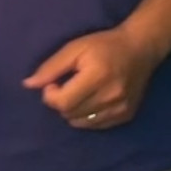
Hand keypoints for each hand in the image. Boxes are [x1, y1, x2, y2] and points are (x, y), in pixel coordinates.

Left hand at [23, 27, 162, 130]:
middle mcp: (110, 96)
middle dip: (61, 102)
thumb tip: (28, 85)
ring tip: (81, 93)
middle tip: (68, 86)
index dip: (51, 95)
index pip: (62, 102)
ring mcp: (120, 108)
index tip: (54, 83)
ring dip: (73, 111)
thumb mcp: (75, 48)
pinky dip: (88, 116)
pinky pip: (95, 125)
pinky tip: (94, 99)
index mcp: (97, 76)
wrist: (142, 48)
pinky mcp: (126, 115)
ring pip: (80, 123)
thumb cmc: (105, 44)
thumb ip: (51, 67)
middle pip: (69, 114)